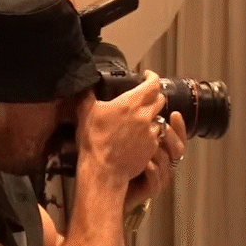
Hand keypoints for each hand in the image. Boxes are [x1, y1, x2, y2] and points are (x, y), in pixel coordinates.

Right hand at [75, 71, 165, 187]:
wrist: (103, 170)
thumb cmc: (95, 141)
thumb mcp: (86, 112)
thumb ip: (87, 94)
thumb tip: (85, 84)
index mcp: (131, 103)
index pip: (153, 83)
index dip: (152, 77)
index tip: (147, 76)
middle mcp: (145, 116)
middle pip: (160, 99)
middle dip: (153, 95)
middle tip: (143, 96)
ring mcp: (151, 132)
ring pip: (159, 118)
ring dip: (152, 116)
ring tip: (139, 119)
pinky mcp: (152, 147)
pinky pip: (156, 135)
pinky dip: (150, 133)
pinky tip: (137, 136)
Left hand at [123, 111, 186, 211]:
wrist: (107, 187)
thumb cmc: (117, 163)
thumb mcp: (128, 141)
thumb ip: (138, 128)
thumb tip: (140, 107)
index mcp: (162, 152)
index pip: (179, 138)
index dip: (180, 127)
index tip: (175, 114)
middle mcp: (165, 164)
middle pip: (179, 149)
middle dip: (171, 136)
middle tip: (162, 127)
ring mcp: (160, 177)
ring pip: (166, 161)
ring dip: (156, 150)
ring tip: (145, 141)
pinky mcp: (152, 189)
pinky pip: (155, 176)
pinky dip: (150, 167)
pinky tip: (142, 161)